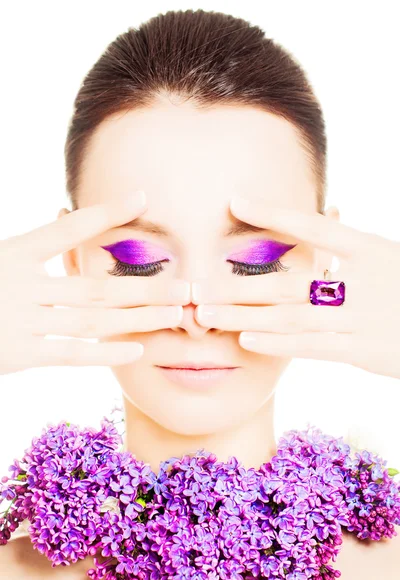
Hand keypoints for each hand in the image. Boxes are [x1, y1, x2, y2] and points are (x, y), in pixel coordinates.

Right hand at [0, 192, 188, 374]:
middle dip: (146, 289)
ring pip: (92, 321)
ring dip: (137, 319)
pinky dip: (105, 352)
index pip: (69, 230)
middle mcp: (20, 284)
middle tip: (187, 288)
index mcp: (15, 252)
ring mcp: (20, 320)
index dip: (106, 214)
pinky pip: (70, 354)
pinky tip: (138, 350)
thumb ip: (34, 250)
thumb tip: (67, 226)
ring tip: (174, 316)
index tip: (142, 199)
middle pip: (96, 287)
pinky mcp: (17, 354)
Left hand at [193, 197, 399, 379]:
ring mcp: (363, 318)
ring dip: (246, 316)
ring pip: (292, 317)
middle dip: (240, 285)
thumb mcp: (388, 258)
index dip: (273, 214)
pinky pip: (313, 346)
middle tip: (198, 285)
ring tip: (207, 314)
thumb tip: (328, 215)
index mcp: (372, 249)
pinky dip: (278, 343)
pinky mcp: (364, 350)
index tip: (234, 202)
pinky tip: (246, 339)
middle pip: (290, 281)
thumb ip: (350, 245)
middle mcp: (364, 281)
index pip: (314, 226)